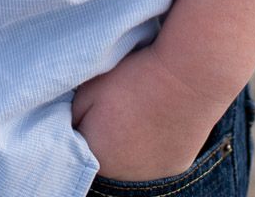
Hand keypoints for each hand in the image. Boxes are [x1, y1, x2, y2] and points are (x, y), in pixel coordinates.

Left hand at [71, 44, 228, 181]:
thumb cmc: (135, 79)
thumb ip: (72, 112)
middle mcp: (124, 176)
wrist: (188, 77)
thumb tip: (67, 124)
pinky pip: (154, 158)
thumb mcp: (89, 87)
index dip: (83, 122)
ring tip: (137, 110)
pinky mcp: (175, 167)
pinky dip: (152, 142)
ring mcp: (152, 175)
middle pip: (105, 155)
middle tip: (115, 105)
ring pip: (130, 159)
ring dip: (128, 141)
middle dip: (104, 133)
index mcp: (97, 157)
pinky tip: (156, 118)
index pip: (78, 145)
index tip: (91, 104)